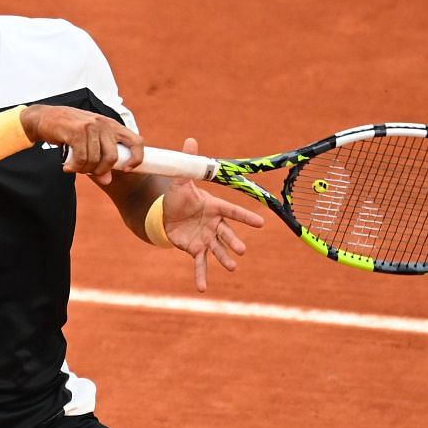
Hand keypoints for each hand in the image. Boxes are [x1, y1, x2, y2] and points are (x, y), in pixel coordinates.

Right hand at [21, 104, 142, 186]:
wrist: (44, 118)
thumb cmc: (69, 131)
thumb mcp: (89, 142)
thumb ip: (100, 160)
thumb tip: (108, 181)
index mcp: (112, 126)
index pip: (136, 141)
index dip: (136, 158)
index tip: (126, 169)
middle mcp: (104, 124)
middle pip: (112, 157)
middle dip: (100, 170)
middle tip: (88, 172)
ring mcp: (91, 126)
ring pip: (95, 160)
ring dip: (83, 169)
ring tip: (74, 167)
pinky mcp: (77, 131)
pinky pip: (81, 158)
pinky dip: (74, 167)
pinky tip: (68, 166)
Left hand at [159, 137, 266, 291]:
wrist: (167, 214)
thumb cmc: (178, 196)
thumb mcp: (181, 180)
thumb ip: (188, 163)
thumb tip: (190, 140)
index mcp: (215, 207)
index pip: (233, 212)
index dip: (246, 218)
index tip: (261, 223)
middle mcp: (214, 224)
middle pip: (227, 234)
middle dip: (234, 241)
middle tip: (241, 249)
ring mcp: (206, 238)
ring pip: (218, 250)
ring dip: (225, 258)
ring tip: (232, 267)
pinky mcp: (195, 249)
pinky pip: (200, 264)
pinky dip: (201, 276)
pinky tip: (202, 288)